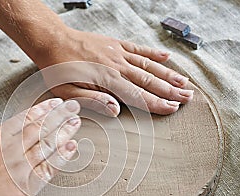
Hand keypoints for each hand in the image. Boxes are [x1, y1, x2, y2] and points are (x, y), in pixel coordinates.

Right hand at [0, 98, 80, 195]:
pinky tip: (71, 149)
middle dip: (59, 116)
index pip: (27, 118)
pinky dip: (61, 158)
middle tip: (74, 108)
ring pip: (48, 146)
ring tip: (76, 124)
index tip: (56, 103)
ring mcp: (21, 167)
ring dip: (64, 133)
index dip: (44, 109)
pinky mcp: (26, 186)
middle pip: (42, 128)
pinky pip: (48, 169)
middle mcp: (13, 148)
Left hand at [36, 29, 192, 116]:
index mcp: (105, 79)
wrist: (51, 40)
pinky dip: (153, 54)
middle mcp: (116, 65)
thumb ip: (92, 101)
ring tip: (184, 82)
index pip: (137, 95)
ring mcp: (117, 52)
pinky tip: (167, 57)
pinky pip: (138, 49)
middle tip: (188, 97)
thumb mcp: (67, 92)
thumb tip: (116, 110)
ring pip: (148, 65)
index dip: (156, 103)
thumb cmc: (56, 69)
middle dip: (170, 90)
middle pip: (148, 80)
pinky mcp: (115, 43)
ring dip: (168, 74)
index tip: (172, 108)